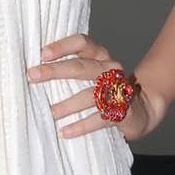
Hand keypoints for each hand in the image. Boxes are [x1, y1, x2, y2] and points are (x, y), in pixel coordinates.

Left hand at [26, 32, 164, 142]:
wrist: (142, 109)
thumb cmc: (104, 89)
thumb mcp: (90, 74)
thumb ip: (68, 69)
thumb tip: (33, 72)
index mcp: (100, 55)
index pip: (82, 42)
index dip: (62, 46)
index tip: (41, 54)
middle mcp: (110, 68)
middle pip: (82, 66)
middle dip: (55, 71)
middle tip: (33, 76)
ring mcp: (118, 89)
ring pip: (90, 94)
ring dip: (68, 104)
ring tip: (50, 113)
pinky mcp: (123, 111)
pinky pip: (100, 118)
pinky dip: (82, 125)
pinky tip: (65, 131)